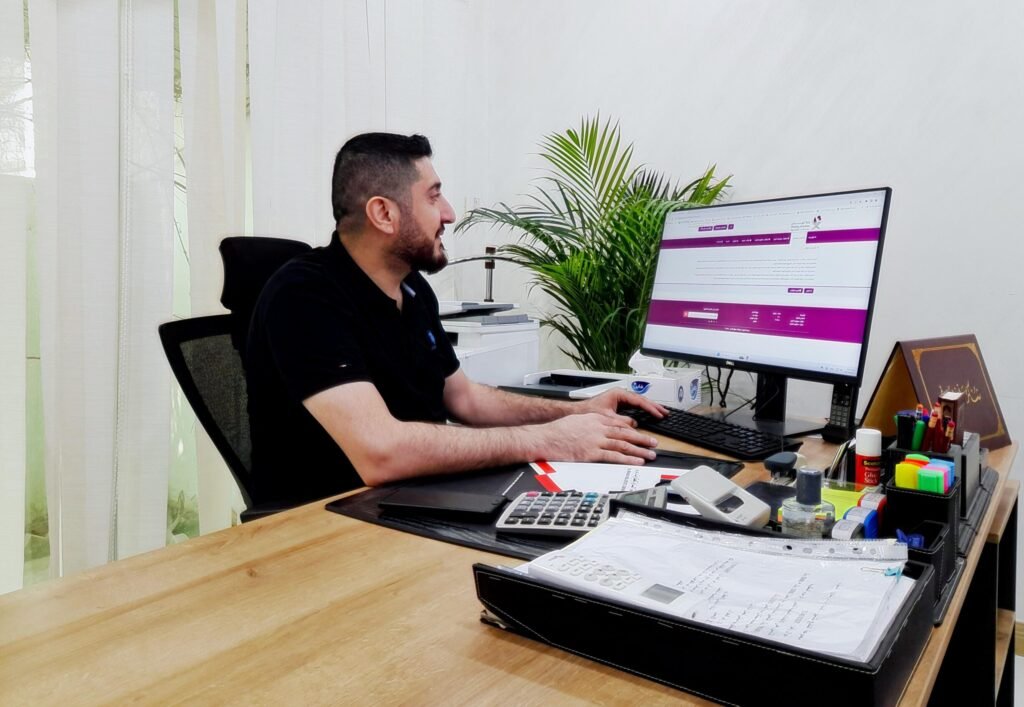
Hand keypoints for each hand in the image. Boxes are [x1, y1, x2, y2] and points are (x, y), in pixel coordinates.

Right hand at [536, 412, 658, 464]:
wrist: (544, 438)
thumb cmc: (556, 432)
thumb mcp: (576, 421)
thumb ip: (590, 424)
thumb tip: (599, 429)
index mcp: (594, 419)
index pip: (618, 423)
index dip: (632, 429)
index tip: (641, 433)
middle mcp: (598, 428)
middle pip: (625, 433)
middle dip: (642, 439)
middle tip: (654, 443)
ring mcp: (595, 440)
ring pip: (623, 445)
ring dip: (639, 450)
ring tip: (650, 454)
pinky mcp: (591, 453)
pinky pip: (614, 456)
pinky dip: (628, 459)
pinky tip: (637, 462)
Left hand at [577, 388, 668, 423]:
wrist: (578, 412)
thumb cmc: (589, 411)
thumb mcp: (607, 418)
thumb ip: (621, 422)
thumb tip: (634, 425)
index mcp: (618, 394)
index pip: (639, 400)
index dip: (650, 408)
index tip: (659, 413)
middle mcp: (620, 395)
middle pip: (641, 400)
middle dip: (654, 406)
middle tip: (665, 412)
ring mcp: (620, 399)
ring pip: (639, 403)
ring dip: (650, 408)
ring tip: (661, 412)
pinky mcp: (619, 404)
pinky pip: (634, 407)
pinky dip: (643, 410)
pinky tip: (649, 414)